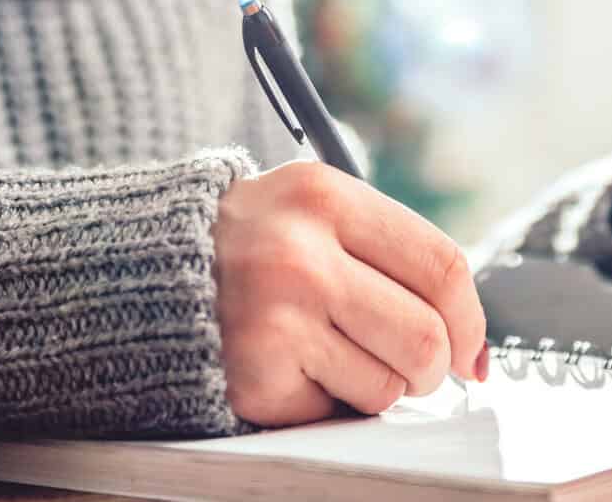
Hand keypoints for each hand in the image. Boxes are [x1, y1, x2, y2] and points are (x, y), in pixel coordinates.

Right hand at [213, 160, 488, 425]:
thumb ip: (386, 253)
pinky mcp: (254, 379)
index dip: (470, 319)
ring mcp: (275, 319)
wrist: (141, 275)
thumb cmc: (249, 246)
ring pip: (388, 385)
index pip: (441, 265)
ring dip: (376, 386)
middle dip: (430, 367)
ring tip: (333, 357)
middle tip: (410, 367)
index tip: (470, 350)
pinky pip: (336, 414)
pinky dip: (325, 405)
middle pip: (426, 337)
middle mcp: (300, 255)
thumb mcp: (310, 211)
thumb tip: (468, 340)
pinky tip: (291, 371)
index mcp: (323, 196)